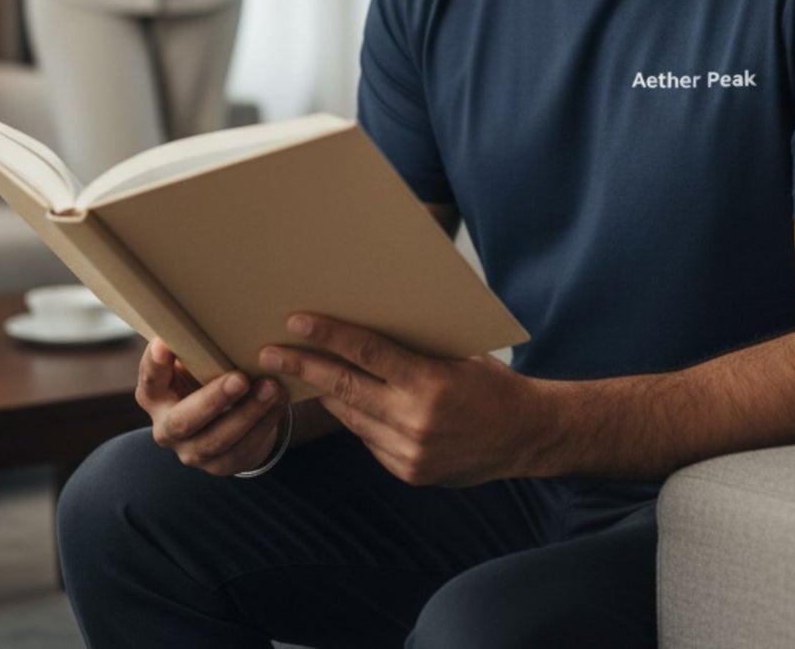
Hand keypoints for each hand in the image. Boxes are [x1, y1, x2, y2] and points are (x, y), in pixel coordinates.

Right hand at [136, 337, 288, 475]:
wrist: (223, 418)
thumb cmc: (205, 375)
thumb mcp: (193, 361)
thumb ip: (194, 346)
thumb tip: (209, 308)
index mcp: (154, 395)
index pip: (150, 379)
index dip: (155, 364)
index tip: (165, 343)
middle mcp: (167, 427)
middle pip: (184, 420)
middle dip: (213, 400)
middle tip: (240, 379)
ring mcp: (192, 451)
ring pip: (218, 439)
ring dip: (248, 413)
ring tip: (271, 388)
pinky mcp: (220, 465)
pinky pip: (243, 448)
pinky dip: (264, 423)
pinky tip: (279, 402)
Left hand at [259, 315, 538, 486]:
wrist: (525, 436)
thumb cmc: (491, 383)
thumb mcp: (455, 355)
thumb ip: (411, 351)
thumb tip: (362, 333)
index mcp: (429, 383)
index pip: (366, 353)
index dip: (327, 335)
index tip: (295, 322)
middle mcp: (414, 420)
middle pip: (345, 388)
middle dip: (303, 368)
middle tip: (268, 352)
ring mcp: (409, 452)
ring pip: (351, 417)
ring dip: (323, 394)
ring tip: (295, 374)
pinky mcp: (408, 472)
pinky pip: (369, 440)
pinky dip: (357, 419)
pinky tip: (345, 403)